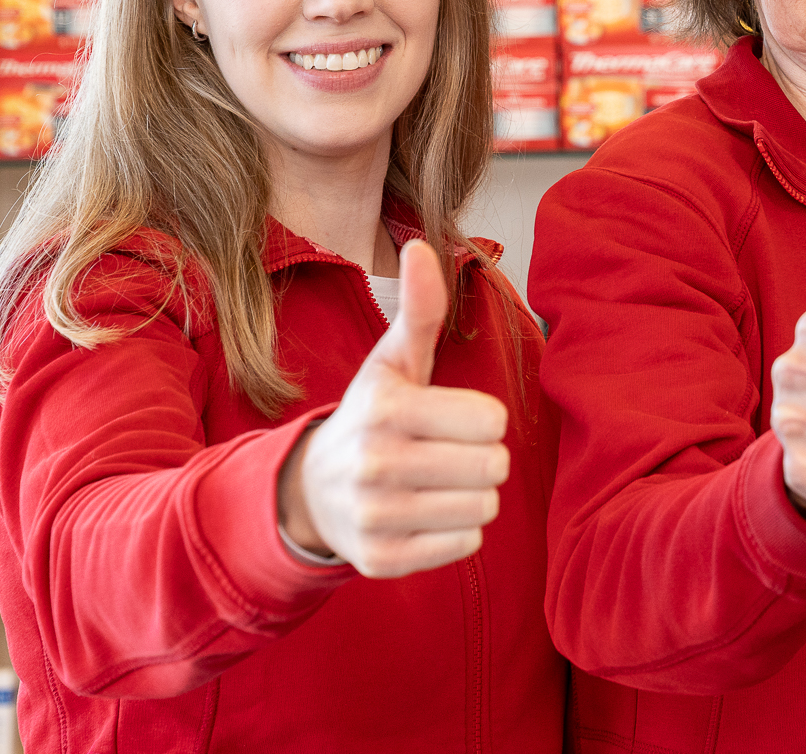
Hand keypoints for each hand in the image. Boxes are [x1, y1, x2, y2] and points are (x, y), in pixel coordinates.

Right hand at [276, 240, 510, 576]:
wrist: (312, 490)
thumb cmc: (372, 414)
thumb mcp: (393, 361)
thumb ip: (420, 308)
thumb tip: (421, 245)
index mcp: (385, 409)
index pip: (492, 420)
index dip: (481, 418)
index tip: (449, 417)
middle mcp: (376, 465)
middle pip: (493, 466)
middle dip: (481, 457)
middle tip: (446, 452)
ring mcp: (376, 517)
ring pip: (484, 508)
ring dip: (471, 495)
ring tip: (434, 482)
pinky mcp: (382, 560)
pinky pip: (465, 545)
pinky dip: (455, 531)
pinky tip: (422, 512)